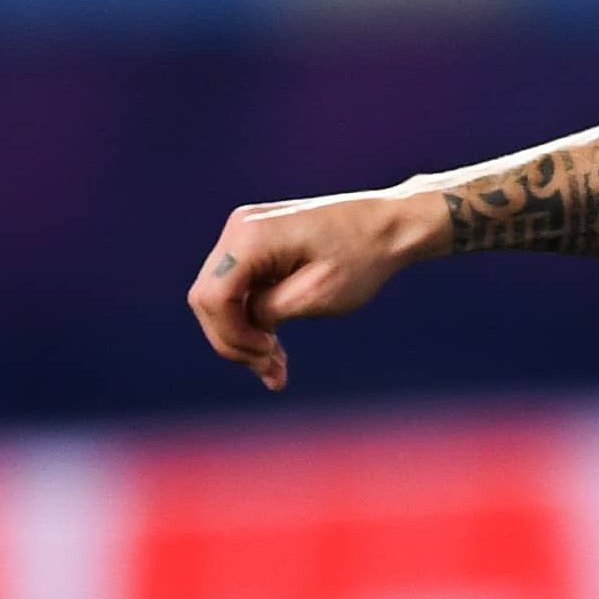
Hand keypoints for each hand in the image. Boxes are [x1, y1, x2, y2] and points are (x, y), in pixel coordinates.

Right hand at [187, 189, 436, 392]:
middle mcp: (239, 228)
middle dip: (235, 342)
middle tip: (271, 373)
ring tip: (277, 369)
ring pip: (222, 298)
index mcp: (250, 237)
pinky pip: (240, 288)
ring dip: (244, 336)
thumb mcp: (316, 296)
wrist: (390, 226)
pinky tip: (275, 350)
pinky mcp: (258, 244)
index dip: (231, 336)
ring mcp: (245, 233)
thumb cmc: (361, 258)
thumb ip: (268, 312)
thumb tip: (244, 324)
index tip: (267, 355)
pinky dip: (253, 320)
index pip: (212, 297)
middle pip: (208, 299)